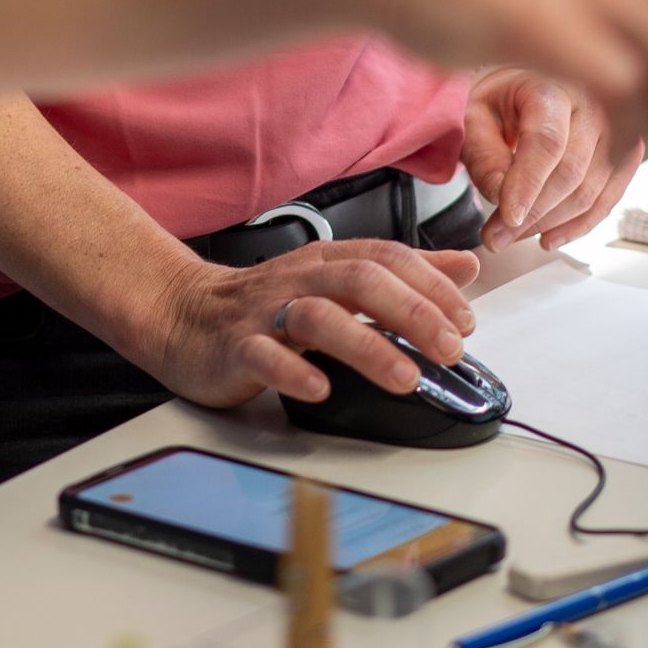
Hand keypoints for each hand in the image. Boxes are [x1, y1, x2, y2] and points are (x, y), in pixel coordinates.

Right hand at [145, 239, 480, 412]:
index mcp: (326, 263)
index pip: (387, 258)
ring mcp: (265, 313)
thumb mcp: (337, 278)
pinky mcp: (235, 347)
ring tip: (404, 377)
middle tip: (449, 348)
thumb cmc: (266, 303)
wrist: (182, 315)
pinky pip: (264, 356)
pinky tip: (320, 389)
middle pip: (360, 280)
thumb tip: (465, 264)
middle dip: (413, 312)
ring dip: (367, 346)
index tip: (466, 320)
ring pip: (318, 318)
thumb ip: (402, 273)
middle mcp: (299, 281)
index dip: (431, 285)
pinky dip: (294, 373)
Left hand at [462, 70, 640, 251]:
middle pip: (572, 173)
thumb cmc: (502, 95)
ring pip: (592, 193)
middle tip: (495, 237)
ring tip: (513, 237)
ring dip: (551, 224)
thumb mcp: (475, 116)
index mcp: (553, 85)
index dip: (528, 185)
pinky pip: (608, 198)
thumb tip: (503, 199)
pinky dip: (579, 225)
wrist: (528, 80)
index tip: (507, 218)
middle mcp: (594, 103)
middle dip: (533, 215)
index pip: (547, 142)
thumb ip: (485, 155)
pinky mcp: (624, 152)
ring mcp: (617, 128)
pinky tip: (550, 236)